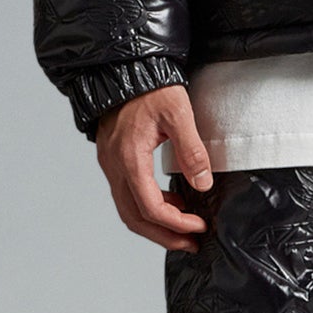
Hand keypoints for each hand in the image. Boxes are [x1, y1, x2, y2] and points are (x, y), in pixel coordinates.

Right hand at [94, 85, 215, 252]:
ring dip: (155, 224)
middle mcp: (114, 166)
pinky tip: (170, 201)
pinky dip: (147, 206)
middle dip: (164, 235)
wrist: (124, 69)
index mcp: (130, 158)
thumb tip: (203, 184)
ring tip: (184, 228)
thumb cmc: (151, 87)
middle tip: (191, 243)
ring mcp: (110, 164)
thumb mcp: (178, 112)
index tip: (199, 227)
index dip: (176, 223)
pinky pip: (126, 194)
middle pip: (134, 218)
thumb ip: (191, 149)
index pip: (150, 207)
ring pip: (128, 209)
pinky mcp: (113, 160)